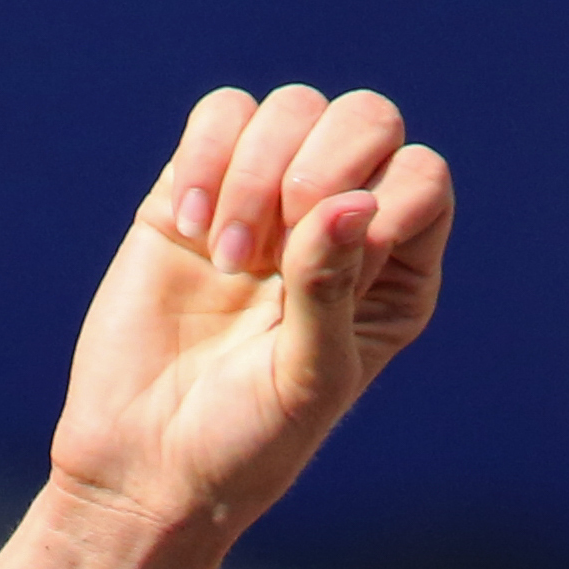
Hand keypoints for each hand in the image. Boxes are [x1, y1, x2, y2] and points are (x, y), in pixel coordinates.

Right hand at [52, 84, 453, 535]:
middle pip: (368, 119)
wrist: (147, 459)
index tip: (333, 269)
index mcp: (394, 275)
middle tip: (275, 247)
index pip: (421, 179)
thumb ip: (330, 288)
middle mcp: (342, 226)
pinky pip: (223, 114)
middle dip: (322, 163)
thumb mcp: (307, 380)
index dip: (381, 197)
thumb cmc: (247, 441)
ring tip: (226, 260)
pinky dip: (207, 155)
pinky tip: (189, 227)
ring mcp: (270, 200)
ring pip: (293, 108)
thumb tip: (351, 201)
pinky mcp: (198, 185)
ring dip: (255, 172)